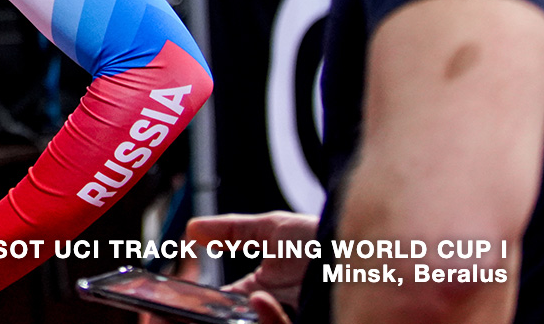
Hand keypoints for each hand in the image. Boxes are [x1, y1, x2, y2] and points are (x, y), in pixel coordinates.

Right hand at [185, 211, 316, 322]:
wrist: (367, 248)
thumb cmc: (326, 240)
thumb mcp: (273, 230)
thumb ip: (231, 230)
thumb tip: (192, 229)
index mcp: (261, 293)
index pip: (223, 306)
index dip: (199, 306)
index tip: (176, 301)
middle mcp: (274, 311)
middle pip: (236, 319)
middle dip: (209, 318)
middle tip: (183, 314)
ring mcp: (289, 317)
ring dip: (244, 317)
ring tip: (249, 298)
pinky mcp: (309, 321)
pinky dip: (269, 320)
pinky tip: (263, 301)